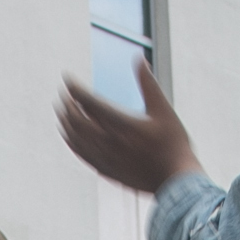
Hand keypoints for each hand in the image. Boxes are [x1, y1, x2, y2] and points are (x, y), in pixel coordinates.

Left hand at [56, 58, 201, 193]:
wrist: (176, 182)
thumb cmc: (173, 144)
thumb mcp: (164, 110)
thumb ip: (148, 84)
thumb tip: (139, 58)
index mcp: (123, 124)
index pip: (89, 102)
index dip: (75, 89)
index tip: (68, 79)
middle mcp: (110, 141)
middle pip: (77, 120)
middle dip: (67, 105)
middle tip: (63, 95)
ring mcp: (106, 158)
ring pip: (76, 138)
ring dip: (66, 123)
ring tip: (62, 112)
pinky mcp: (106, 170)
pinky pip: (81, 154)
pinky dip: (72, 142)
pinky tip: (70, 136)